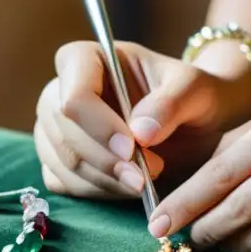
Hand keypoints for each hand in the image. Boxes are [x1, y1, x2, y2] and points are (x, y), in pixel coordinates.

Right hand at [34, 40, 250, 198]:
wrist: (196, 123)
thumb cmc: (193, 96)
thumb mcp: (196, 90)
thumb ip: (171, 103)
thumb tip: (140, 133)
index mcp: (86, 58)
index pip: (74, 95)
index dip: (99, 126)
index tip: (133, 149)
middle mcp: (60, 90)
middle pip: (64, 132)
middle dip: (106, 161)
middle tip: (145, 177)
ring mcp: (54, 128)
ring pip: (62, 162)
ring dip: (104, 181)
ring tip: (143, 181)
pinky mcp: (57, 160)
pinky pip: (63, 183)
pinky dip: (96, 192)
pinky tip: (127, 187)